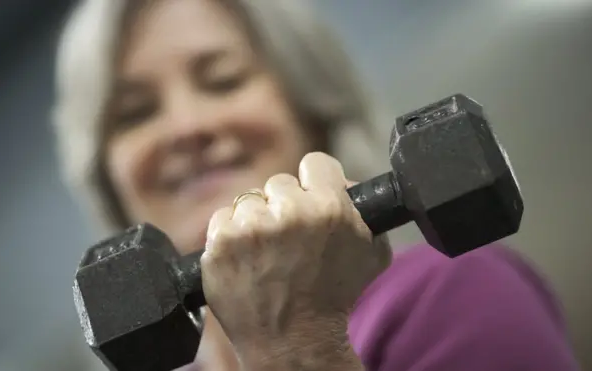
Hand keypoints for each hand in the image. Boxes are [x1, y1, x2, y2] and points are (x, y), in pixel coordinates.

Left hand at [201, 152, 391, 369]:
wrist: (293, 341)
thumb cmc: (336, 298)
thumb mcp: (372, 252)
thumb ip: (363, 209)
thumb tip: (344, 181)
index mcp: (329, 208)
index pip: (316, 163)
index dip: (316, 181)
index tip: (311, 197)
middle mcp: (288, 212)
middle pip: (280, 183)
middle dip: (284, 205)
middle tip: (289, 238)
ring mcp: (250, 227)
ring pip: (249, 200)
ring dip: (256, 220)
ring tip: (266, 253)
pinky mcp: (219, 243)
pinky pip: (223, 219)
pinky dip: (231, 235)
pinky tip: (246, 259)